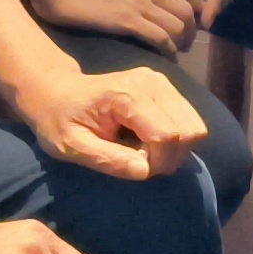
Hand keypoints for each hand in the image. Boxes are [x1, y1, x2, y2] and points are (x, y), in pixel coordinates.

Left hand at [6, 58, 209, 180]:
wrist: (57, 92)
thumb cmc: (59, 120)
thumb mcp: (71, 146)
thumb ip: (107, 159)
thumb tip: (144, 171)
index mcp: (128, 96)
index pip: (168, 136)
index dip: (157, 162)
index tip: (132, 167)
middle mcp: (152, 83)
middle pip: (189, 131)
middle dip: (170, 157)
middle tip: (138, 161)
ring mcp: (162, 82)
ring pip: (195, 127)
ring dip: (174, 149)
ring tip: (141, 151)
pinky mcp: (167, 88)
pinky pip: (189, 121)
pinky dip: (175, 139)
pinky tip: (146, 140)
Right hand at [22, 0, 203, 51]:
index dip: (194, 9)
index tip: (191, 23)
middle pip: (187, 10)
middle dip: (191, 30)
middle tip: (184, 44)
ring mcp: (139, 1)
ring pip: (178, 24)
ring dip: (180, 43)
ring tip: (175, 53)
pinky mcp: (126, 20)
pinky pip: (160, 37)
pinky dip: (167, 50)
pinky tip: (164, 58)